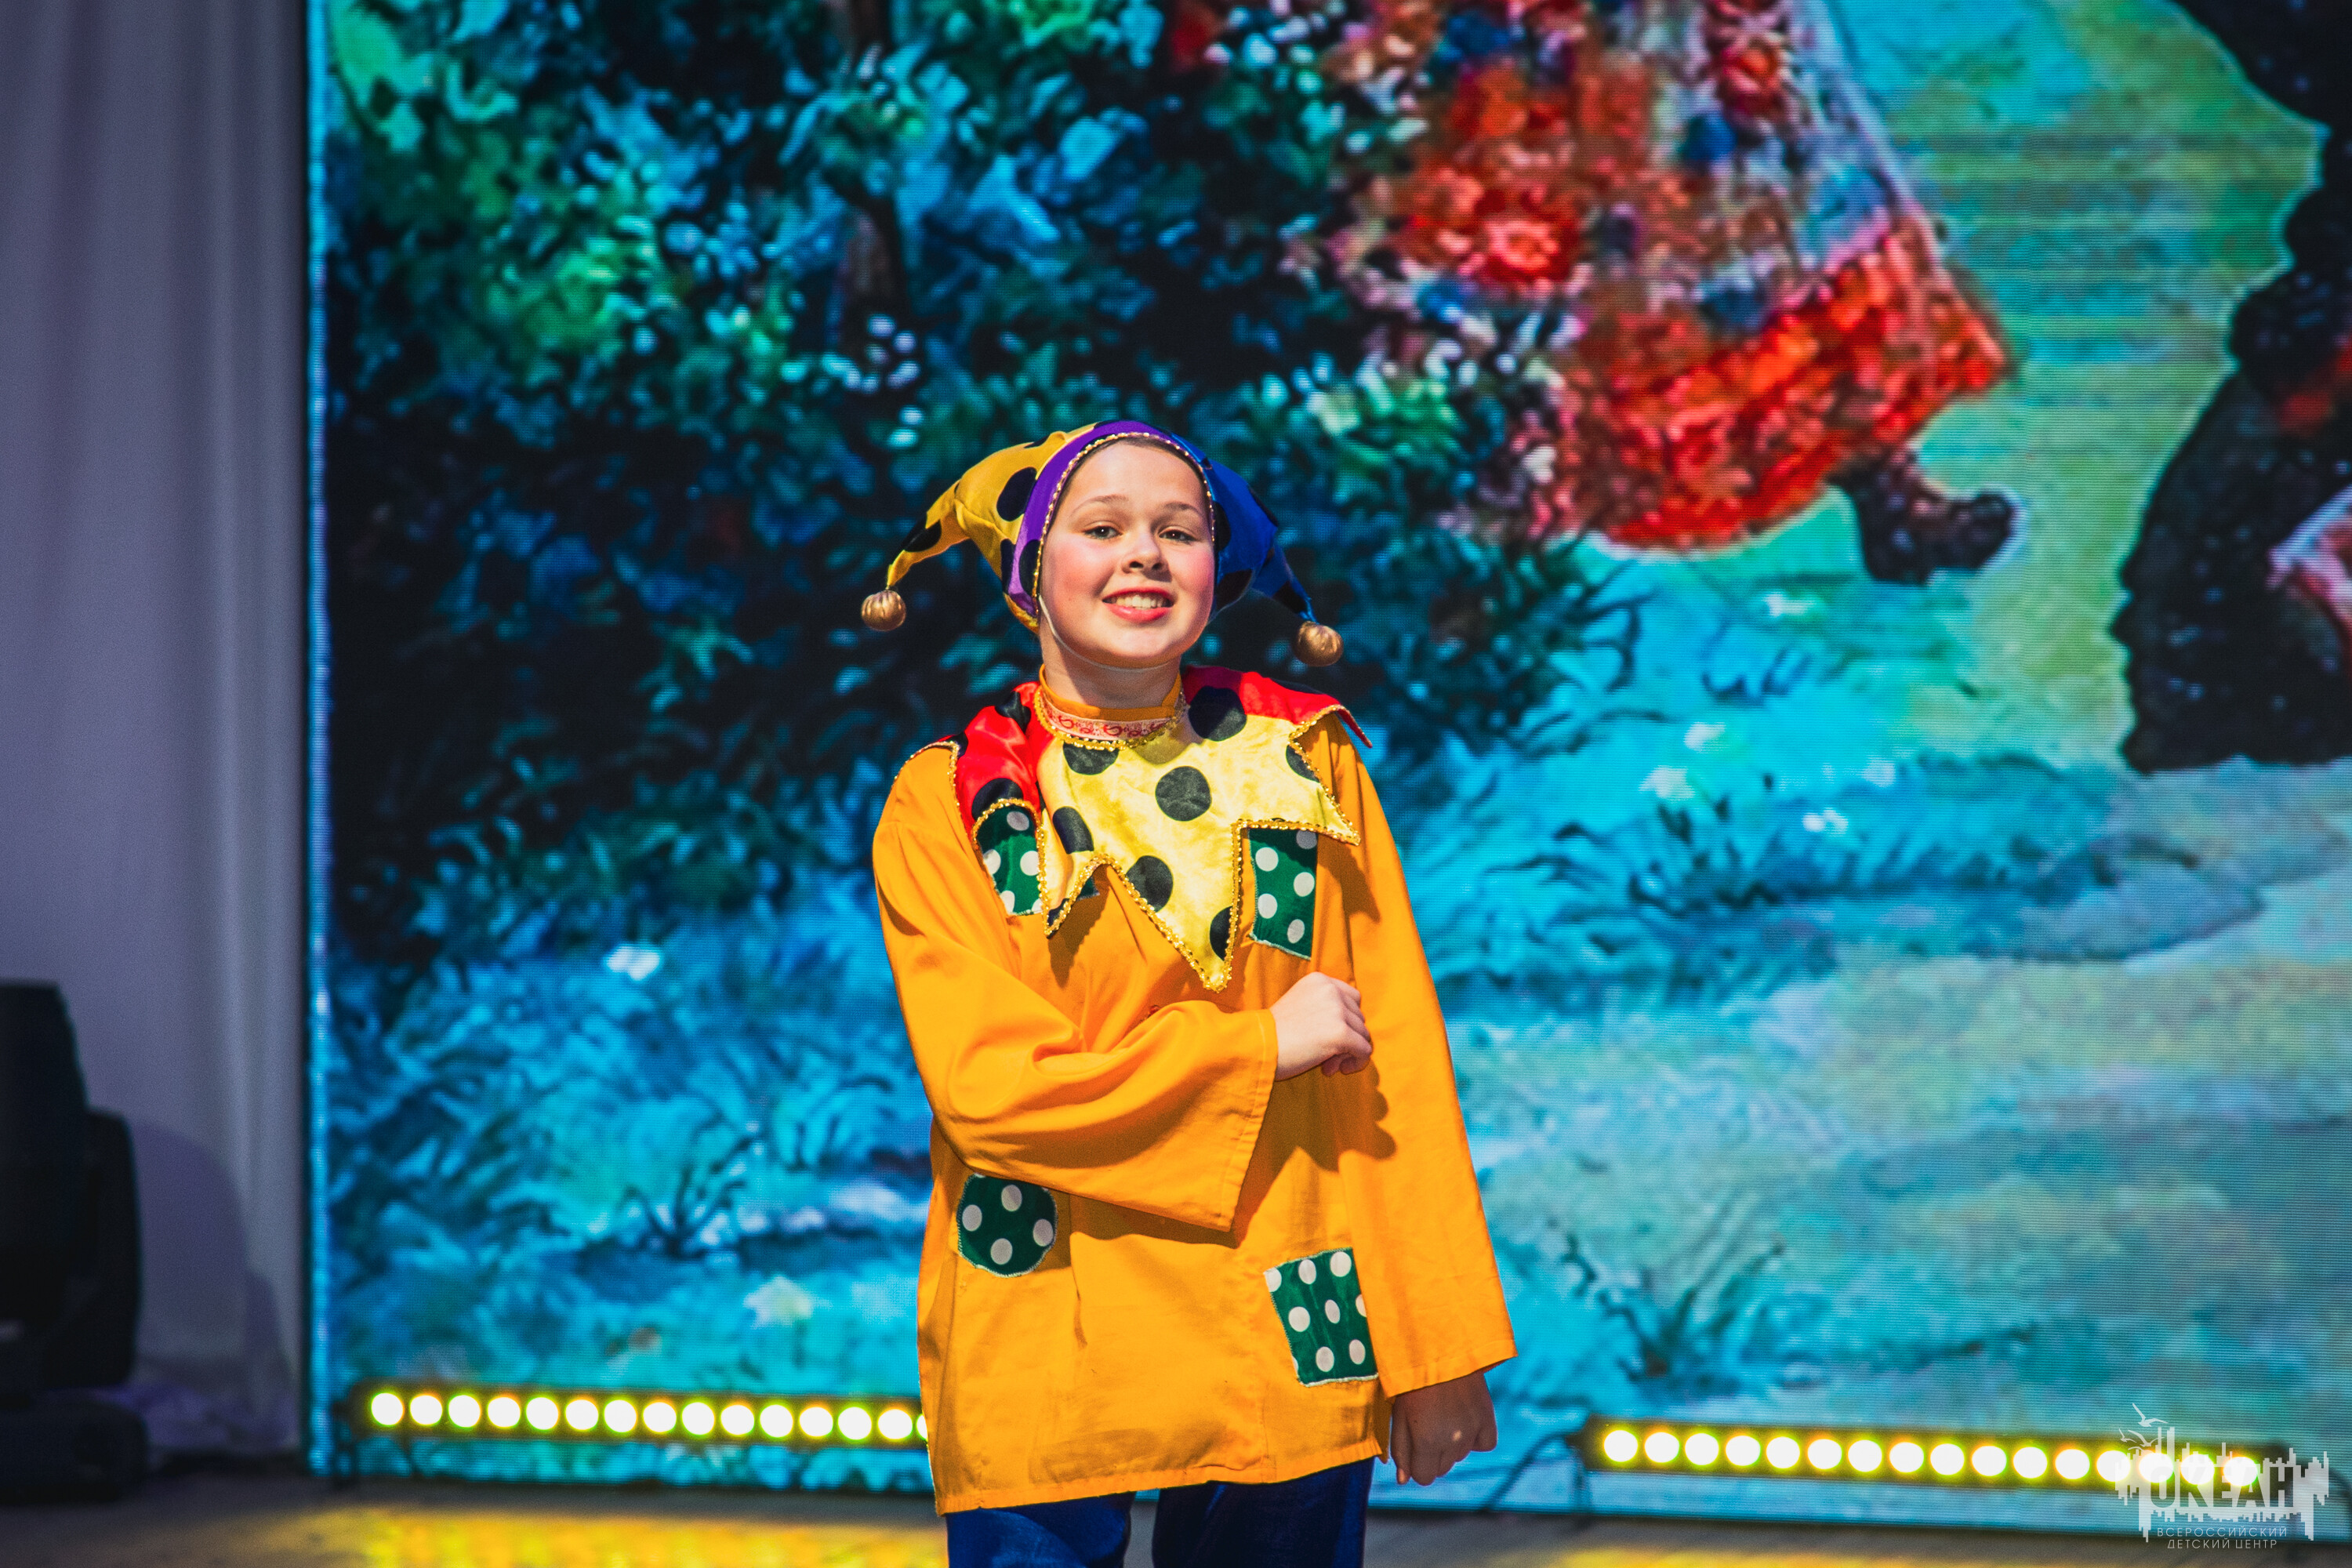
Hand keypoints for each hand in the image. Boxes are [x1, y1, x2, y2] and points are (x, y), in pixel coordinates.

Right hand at [1269, 973, 1371, 1081]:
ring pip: (1363, 1036)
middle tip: (1325, 1056)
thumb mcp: (1299, 1006)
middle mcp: (1331, 991)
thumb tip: (1356, 1034)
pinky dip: (1355, 1063)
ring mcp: (1337, 1011)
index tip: (1330, 1036)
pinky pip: (1364, 1051)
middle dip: (1347, 1040)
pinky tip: (1334, 1070)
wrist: (1257, 1047)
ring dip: (1347, 1053)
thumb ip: (1325, 1009)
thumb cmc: (1273, 1034)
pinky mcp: (1341, 1034)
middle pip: (1359, 1018)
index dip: (1346, 1020)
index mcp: (1320, 981)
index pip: (1353, 999)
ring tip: (1326, 1065)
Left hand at [1388, 1370, 1496, 1486]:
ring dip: (1451, 1444)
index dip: (1415, 1464)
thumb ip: (1400, 1449)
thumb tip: (1404, 1480)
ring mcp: (1472, 1431)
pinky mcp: (1487, 1418)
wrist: (1441, 1347)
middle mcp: (1453, 1442)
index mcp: (1427, 1442)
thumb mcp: (1398, 1414)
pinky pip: (1485, 1444)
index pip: (1423, 1478)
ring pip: (1460, 1456)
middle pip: (1441, 1468)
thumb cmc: (1411, 1380)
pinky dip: (1475, 1438)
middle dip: (1431, 1454)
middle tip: (1425, 1424)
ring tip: (1442, 1414)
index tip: (1413, 1445)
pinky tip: (1464, 1422)